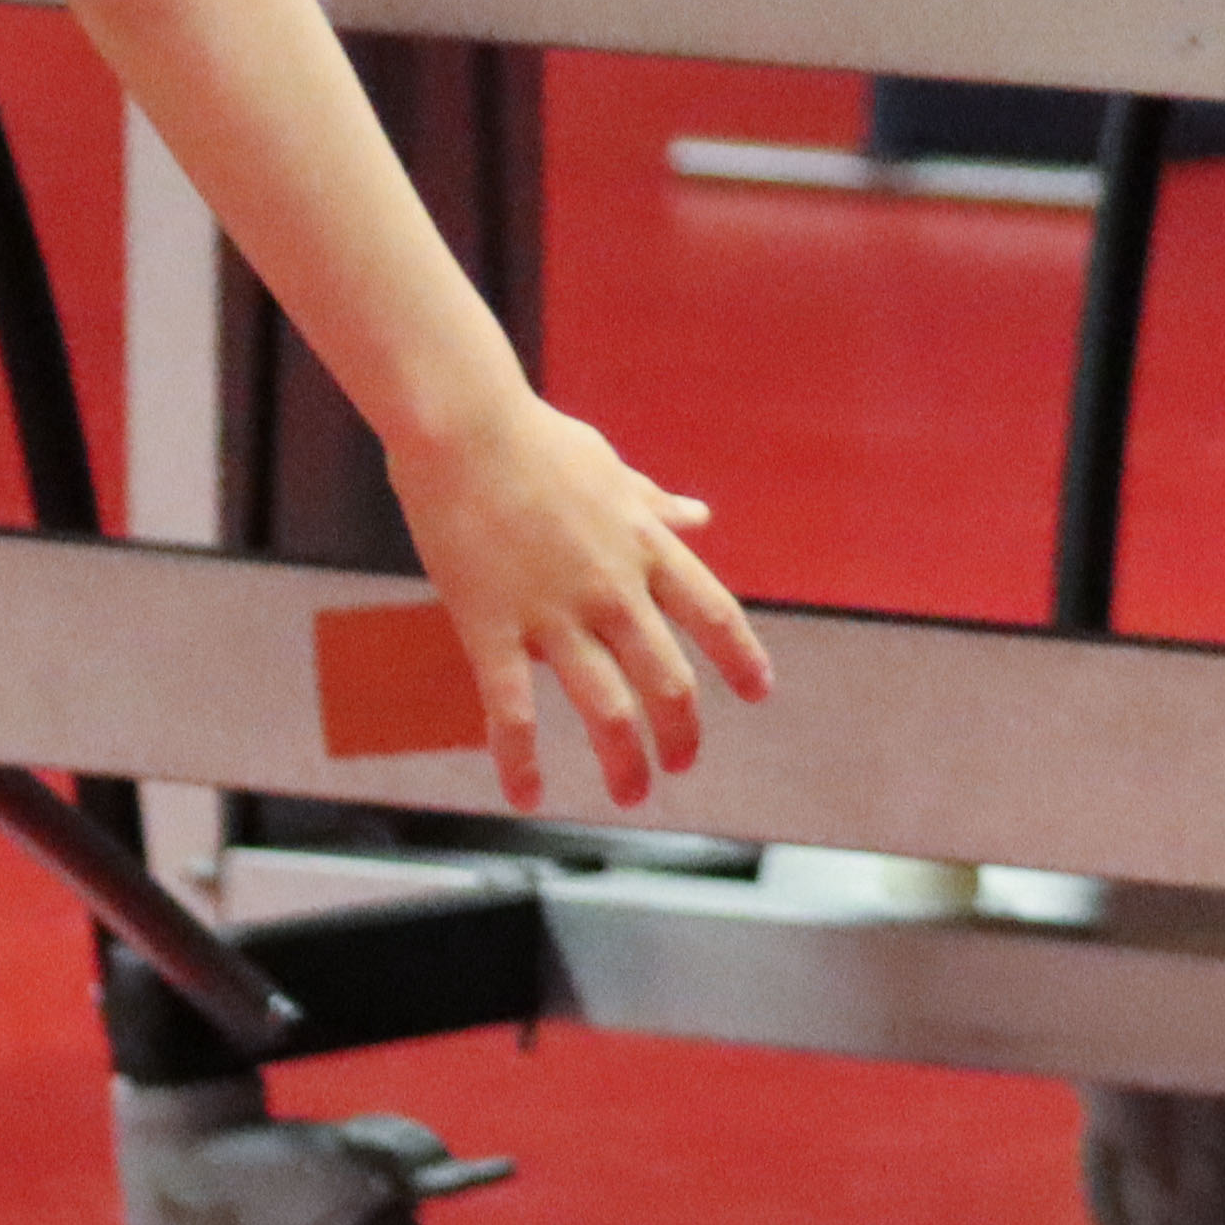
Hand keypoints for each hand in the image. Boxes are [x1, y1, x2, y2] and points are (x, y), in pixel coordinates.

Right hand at [389, 387, 774, 808]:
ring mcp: (555, 614)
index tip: (758, 693)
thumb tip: (702, 515)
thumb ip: (655, 505)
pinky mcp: (491, 628)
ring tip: (631, 794)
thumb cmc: (535, 441)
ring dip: (624, 761)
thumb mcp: (613, 471)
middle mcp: (615, 590)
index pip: (716, 615)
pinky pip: (512, 713)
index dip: (741, 659)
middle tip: (681, 764)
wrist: (466, 427)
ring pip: (608, 709)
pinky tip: (526, 797)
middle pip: (670, 680)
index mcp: (647, 548)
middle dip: (682, 733)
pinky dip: (521, 762)